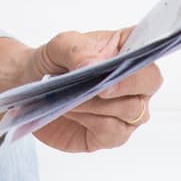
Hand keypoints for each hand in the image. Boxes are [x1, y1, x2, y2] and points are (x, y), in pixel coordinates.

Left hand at [27, 28, 161, 152]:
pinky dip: (91, 121)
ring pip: (132, 111)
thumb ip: (78, 51)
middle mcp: (135, 81)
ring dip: (98, 105)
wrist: (30, 87)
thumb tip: (93, 66)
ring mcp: (127, 110)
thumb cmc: (54, 61)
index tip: (123, 63)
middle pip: (149, 83)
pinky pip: (114, 132)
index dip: (143, 56)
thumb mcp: (60, 46)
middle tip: (97, 87)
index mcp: (128, 50)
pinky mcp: (112, 135)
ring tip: (70, 97)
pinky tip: (71, 111)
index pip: (150, 48)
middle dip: (124, 85)